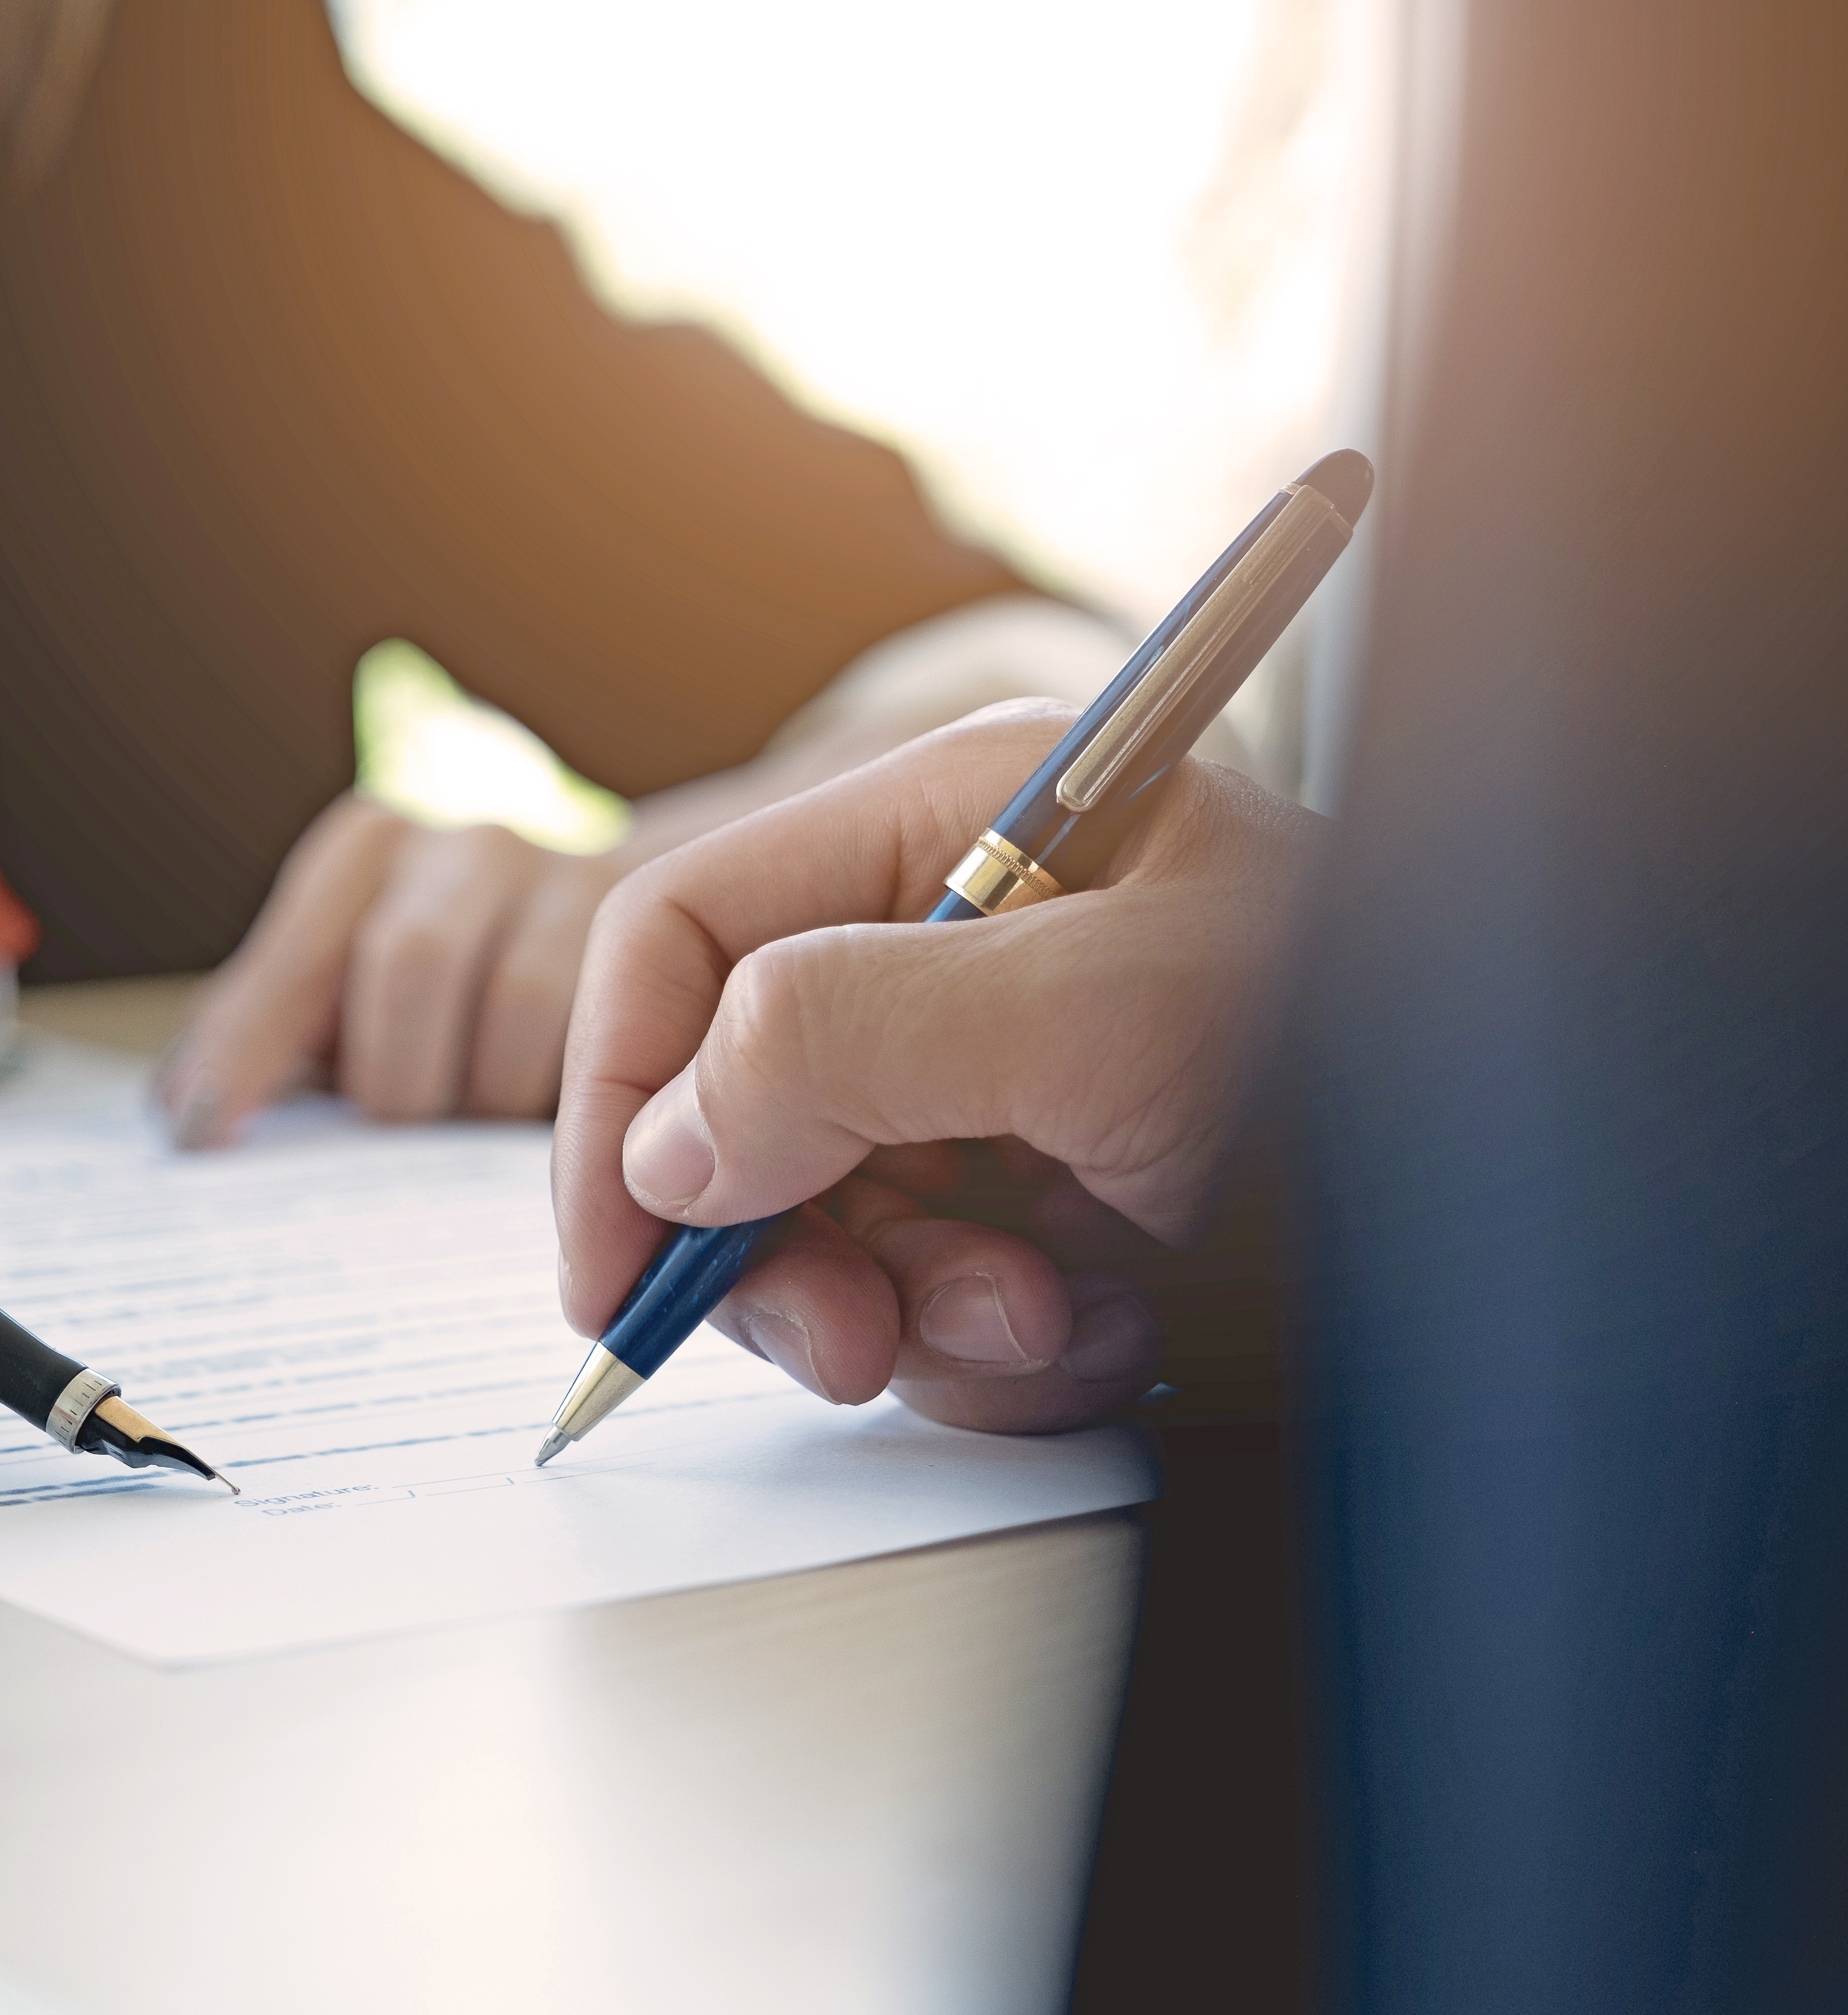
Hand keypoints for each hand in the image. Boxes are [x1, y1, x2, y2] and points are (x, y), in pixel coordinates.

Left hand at [158, 796, 628, 1141]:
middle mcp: (464, 841)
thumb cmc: (452, 966)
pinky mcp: (650, 931)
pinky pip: (600, 1038)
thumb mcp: (349, 977)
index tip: (206, 1135)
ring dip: (483, 1090)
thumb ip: (272, 1029)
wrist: (615, 905)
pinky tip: (550, 1111)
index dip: (247, 1051)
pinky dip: (557, 1096)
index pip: (294, 961)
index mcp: (367, 849)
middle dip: (396, 1077)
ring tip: (473, 1117)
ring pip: (515, 1007)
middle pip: (410, 964)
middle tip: (397, 1128)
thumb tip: (184, 1113)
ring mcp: (567, 873)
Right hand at [554, 704, 1321, 1432]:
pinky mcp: (1051, 1190)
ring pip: (833, 1220)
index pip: (688, 938)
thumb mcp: (1107, 1022)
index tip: (612, 1266)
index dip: (618, 1096)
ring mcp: (1005, 1073)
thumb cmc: (1373, 1054)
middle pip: (740, 1097)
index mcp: (958, 823)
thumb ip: (853, 1040)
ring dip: (917, 1309)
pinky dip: (998, 1343)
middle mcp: (962, 939)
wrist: (1553, 1202)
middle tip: (850, 1343)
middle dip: (786, 1242)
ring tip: (1051, 1318)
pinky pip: (932, 1289)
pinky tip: (1103, 1329)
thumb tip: (670, 1144)